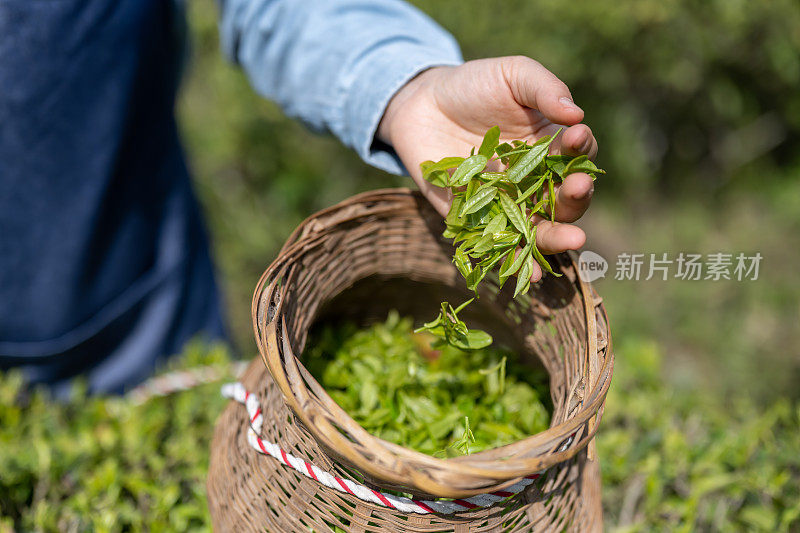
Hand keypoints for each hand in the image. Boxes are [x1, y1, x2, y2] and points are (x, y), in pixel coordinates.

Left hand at [378, 56, 597, 281]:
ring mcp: (507, 205)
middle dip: (575, 199)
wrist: (422, 104)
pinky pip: (499, 246)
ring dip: (556, 238)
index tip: (576, 137)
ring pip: (539, 230)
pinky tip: (529, 273)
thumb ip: (544, 89)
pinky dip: (515, 261)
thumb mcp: (513, 75)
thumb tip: (576, 113)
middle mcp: (535, 182)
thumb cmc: (474, 85)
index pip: (577, 157)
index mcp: (551, 148)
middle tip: (576, 190)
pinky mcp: (476, 222)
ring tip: (572, 240)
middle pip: (565, 202)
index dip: (580, 150)